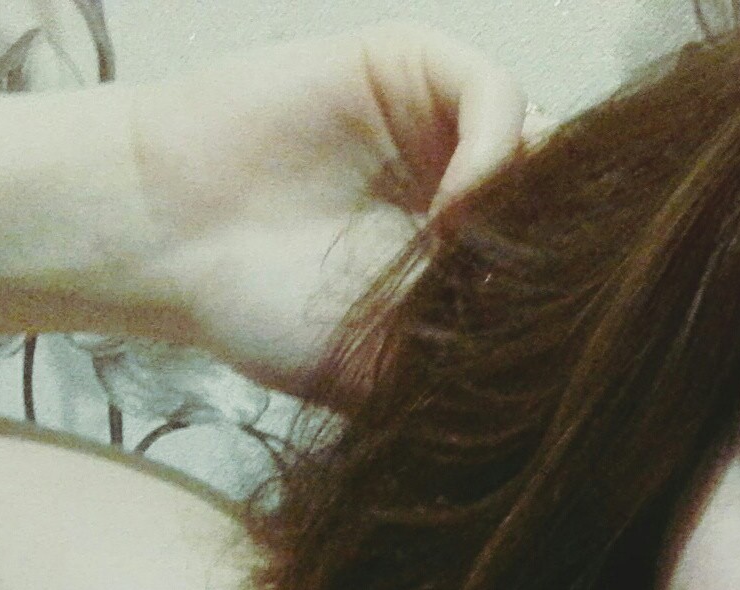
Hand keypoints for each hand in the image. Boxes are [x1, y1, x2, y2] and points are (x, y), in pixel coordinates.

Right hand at [114, 24, 530, 398]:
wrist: (173, 247)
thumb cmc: (270, 319)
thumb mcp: (391, 373)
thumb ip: (472, 358)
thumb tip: (565, 370)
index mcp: (473, 259)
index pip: (560, 260)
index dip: (566, 294)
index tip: (534, 345)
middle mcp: (468, 186)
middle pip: (566, 198)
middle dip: (561, 247)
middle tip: (522, 299)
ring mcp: (442, 124)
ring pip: (543, 139)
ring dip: (529, 202)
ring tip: (471, 259)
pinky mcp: (410, 66)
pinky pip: (492, 90)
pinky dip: (496, 147)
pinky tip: (456, 211)